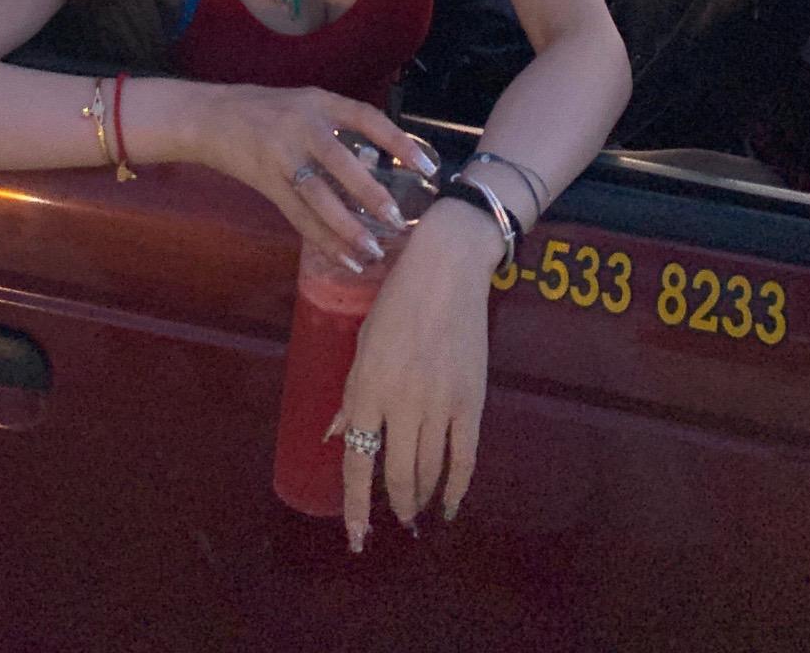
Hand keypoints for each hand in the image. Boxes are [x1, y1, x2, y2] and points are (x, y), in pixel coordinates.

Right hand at [194, 82, 436, 269]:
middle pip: (340, 163)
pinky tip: (345, 258)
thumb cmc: (265, 110)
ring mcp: (282, 156)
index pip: (366, 118)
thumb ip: (338, 126)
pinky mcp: (267, 184)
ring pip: (318, 198)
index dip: (398, 141)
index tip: (426, 166)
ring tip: (373, 251)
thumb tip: (383, 159)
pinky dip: (323, 240)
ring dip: (347, 228)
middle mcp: (301, 126)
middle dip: (370, 194)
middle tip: (396, 218)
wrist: (211, 117)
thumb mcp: (305, 104)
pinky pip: (299, 217)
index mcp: (319, 102)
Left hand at [333, 199, 496, 548]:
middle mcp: (403, 403)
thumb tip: (337, 438)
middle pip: (397, 474)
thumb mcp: (363, 343)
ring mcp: (441, 404)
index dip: (356, 506)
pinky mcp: (472, 401)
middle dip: (395, 505)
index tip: (357, 539)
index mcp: (369, 388)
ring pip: (429, 471)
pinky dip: (458, 487)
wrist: (447, 270)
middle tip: (395, 519)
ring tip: (415, 511)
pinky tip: (450, 504)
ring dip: (420, 497)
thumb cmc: (396, 301)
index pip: (358, 462)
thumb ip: (352, 396)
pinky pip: (466, 457)